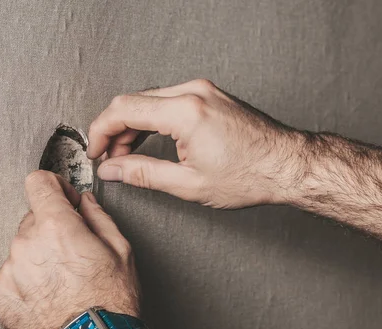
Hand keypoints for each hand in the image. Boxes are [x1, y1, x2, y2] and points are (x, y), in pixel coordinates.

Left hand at [0, 171, 138, 328]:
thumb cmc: (110, 302)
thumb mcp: (120, 250)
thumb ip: (98, 217)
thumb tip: (84, 202)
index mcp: (56, 226)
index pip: (38, 183)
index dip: (53, 187)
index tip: (62, 200)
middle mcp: (26, 244)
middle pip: (32, 220)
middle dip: (51, 230)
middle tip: (72, 255)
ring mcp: (9, 271)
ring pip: (21, 249)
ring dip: (38, 258)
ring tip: (61, 283)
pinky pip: (11, 276)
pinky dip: (25, 282)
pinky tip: (47, 298)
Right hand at [88, 79, 302, 208]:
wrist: (287, 165)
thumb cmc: (250, 175)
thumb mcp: (189, 184)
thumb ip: (143, 173)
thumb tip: (113, 169)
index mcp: (185, 111)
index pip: (123, 110)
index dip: (100, 131)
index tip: (94, 150)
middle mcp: (193, 92)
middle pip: (133, 102)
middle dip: (114, 130)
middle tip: (109, 158)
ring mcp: (202, 90)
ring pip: (148, 100)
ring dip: (132, 126)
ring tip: (127, 155)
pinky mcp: (208, 95)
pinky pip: (167, 101)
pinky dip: (151, 120)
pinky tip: (147, 140)